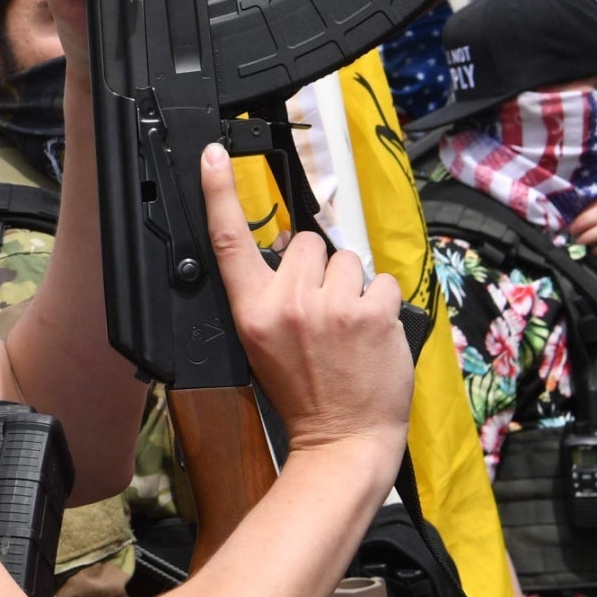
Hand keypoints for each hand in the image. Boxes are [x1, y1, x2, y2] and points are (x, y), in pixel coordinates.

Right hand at [200, 140, 411, 458]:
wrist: (344, 440)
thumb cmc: (305, 395)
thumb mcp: (264, 346)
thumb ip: (271, 296)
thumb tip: (292, 250)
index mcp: (252, 312)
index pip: (228, 241)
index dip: (218, 192)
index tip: (213, 156)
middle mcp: (288, 304)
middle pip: (306, 242)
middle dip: (319, 268)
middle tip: (322, 312)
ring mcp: (333, 307)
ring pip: (347, 259)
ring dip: (353, 286)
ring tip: (349, 327)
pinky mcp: (373, 313)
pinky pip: (382, 281)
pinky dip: (383, 303)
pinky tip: (374, 333)